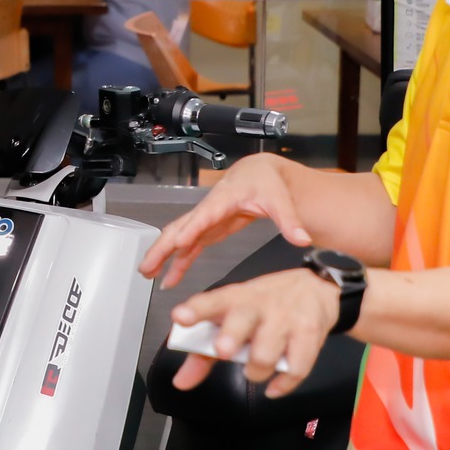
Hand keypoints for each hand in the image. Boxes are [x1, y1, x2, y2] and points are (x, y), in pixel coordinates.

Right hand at [141, 153, 311, 288]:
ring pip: (178, 237)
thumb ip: (290, 220)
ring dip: (162, 255)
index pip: (207, 214)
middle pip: (180, 226)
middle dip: (162, 247)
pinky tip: (171, 276)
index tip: (180, 242)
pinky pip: (189, 246)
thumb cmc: (267, 181)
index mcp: (226, 198)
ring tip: (147, 274)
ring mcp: (206, 219)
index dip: (193, 228)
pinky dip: (179, 261)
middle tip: (147, 266)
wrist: (260, 173)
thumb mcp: (281, 198)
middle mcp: (209, 208)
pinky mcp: (208, 229)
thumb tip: (302, 239)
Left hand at [169, 267, 340, 398]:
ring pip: (266, 354)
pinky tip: (275, 385)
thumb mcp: (232, 316)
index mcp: (234, 299)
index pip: (211, 301)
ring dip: (255, 372)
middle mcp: (259, 306)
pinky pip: (296, 369)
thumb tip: (181, 382)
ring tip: (255, 370)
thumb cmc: (266, 305)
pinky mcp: (309, 334)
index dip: (195, 310)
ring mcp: (285, 319)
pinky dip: (283, 384)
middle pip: (242, 320)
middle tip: (223, 350)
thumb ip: (202, 351)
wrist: (317, 287)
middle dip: (231, 337)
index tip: (180, 316)